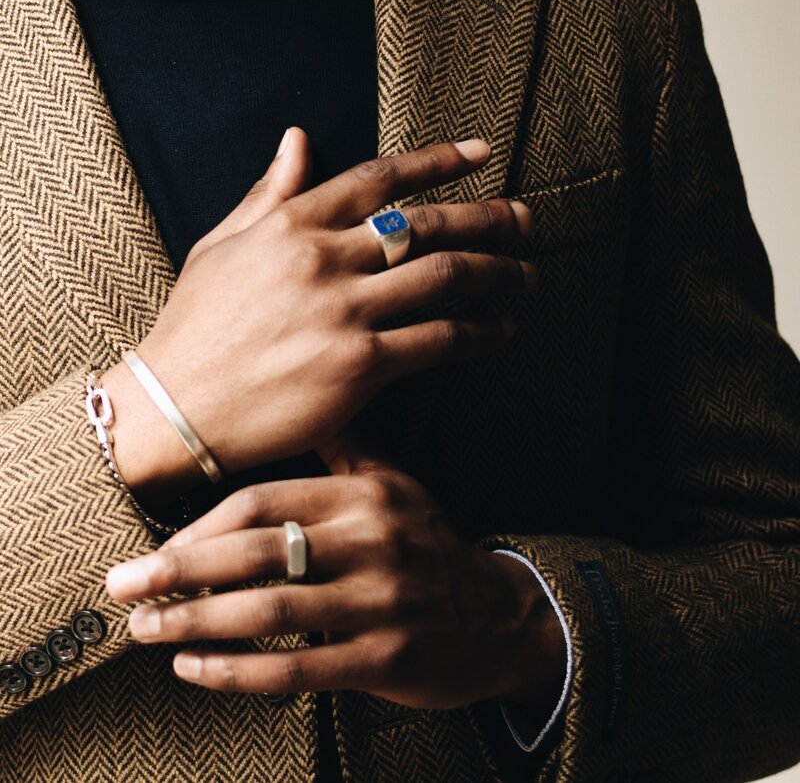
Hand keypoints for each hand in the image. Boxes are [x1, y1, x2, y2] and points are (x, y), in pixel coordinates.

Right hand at [103, 130, 536, 498]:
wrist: (171, 407)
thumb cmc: (193, 326)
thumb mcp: (221, 244)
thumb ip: (270, 191)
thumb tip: (298, 137)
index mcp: (292, 223)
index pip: (381, 178)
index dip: (438, 161)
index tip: (481, 153)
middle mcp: (324, 258)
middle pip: (427, 224)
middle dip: (487, 218)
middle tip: (526, 218)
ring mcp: (344, 311)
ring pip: (444, 277)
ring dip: (497, 273)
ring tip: (528, 274)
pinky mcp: (359, 365)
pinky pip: (438, 339)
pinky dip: (480, 333)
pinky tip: (501, 330)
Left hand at [105, 451, 565, 711]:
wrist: (496, 613)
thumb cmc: (426, 544)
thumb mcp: (394, 484)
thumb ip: (343, 449)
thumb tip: (301, 398)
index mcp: (364, 494)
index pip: (264, 502)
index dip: (200, 526)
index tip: (153, 546)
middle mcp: (374, 540)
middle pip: (256, 554)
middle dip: (178, 571)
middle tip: (122, 587)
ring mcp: (383, 600)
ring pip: (270, 611)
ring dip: (196, 623)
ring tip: (146, 630)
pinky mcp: (387, 657)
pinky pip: (298, 667)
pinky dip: (237, 672)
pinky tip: (193, 670)